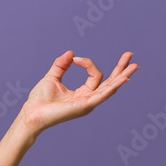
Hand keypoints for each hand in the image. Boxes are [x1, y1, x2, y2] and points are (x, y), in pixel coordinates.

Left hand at [19, 50, 138, 133]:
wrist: (31, 113)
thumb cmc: (39, 100)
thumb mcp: (52, 77)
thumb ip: (62, 65)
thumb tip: (71, 52)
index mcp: (82, 93)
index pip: (94, 75)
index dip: (87, 63)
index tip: (75, 58)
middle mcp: (88, 99)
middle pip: (109, 82)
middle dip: (120, 69)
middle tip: (130, 55)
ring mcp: (88, 103)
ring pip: (110, 88)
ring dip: (122, 76)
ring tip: (134, 66)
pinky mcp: (84, 106)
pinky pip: (102, 95)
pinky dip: (113, 86)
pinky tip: (123, 79)